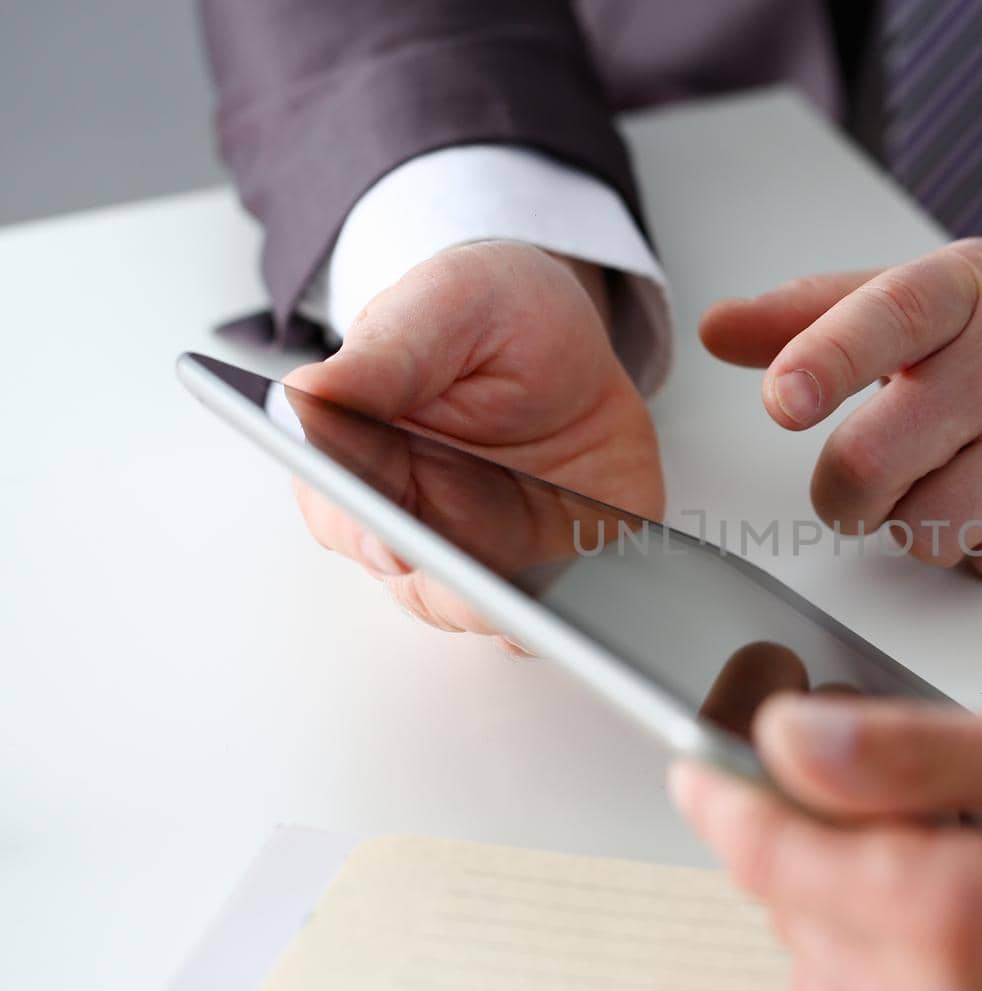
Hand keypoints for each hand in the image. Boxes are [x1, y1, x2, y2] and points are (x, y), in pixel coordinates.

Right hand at [286, 240, 663, 639]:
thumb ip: (385, 354)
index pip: (343, 511)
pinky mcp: (551, 570)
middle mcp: (415, 520)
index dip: (364, 533)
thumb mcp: (446, 304)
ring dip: (509, 609)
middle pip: (414, 579)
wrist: (571, 346)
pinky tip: (591, 597)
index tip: (394, 543)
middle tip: (485, 584)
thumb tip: (308, 394)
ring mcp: (482, 554)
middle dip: (448, 587)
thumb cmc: (496, 317)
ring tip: (543, 599)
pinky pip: (554, 611)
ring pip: (480, 609)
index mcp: (365, 456)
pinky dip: (569, 611)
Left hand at [700, 239, 981, 580]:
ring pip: (924, 531)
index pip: (886, 317)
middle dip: (843, 492)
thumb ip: (823, 313)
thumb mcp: (944, 291)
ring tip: (953, 480)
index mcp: (968, 291)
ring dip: (916, 524)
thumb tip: (718, 330)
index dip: (825, 360)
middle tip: (856, 485)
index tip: (783, 399)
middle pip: (876, 460)